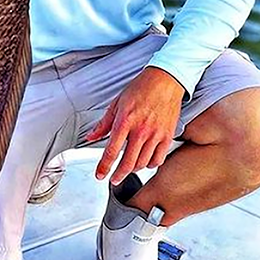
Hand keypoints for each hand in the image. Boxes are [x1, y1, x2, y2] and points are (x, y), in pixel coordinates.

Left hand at [86, 67, 184, 184]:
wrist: (165, 80)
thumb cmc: (141, 88)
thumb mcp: (117, 103)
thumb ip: (104, 123)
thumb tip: (91, 136)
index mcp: (125, 121)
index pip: (111, 151)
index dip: (104, 166)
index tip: (100, 174)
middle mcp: (141, 130)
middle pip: (127, 163)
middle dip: (118, 175)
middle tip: (113, 178)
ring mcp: (156, 134)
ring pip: (143, 163)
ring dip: (133, 170)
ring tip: (127, 168)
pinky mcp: (167, 136)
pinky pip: (159, 159)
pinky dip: (150, 164)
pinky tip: (145, 162)